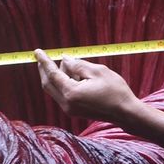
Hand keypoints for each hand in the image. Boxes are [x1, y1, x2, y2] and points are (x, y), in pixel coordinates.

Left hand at [34, 49, 163, 162]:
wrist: (125, 113)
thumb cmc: (115, 90)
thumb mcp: (97, 71)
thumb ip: (78, 64)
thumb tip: (65, 60)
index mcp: (71, 92)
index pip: (52, 74)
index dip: (44, 61)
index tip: (38, 51)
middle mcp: (67, 103)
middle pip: (48, 84)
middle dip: (44, 69)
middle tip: (42, 57)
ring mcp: (69, 109)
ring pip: (54, 89)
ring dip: (54, 76)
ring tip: (62, 63)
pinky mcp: (74, 111)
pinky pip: (61, 95)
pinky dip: (61, 83)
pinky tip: (69, 75)